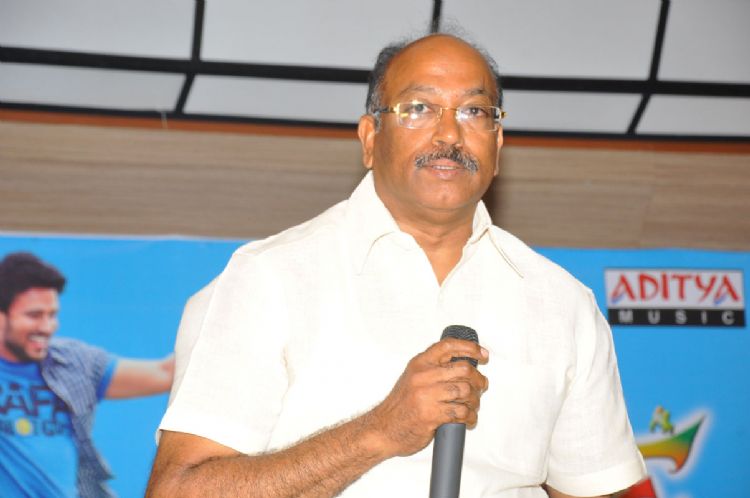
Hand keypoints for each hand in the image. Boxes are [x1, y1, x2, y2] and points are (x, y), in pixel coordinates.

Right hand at [367, 338, 488, 457]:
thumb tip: (463, 366)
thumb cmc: (400, 406)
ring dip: (475, 400)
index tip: (483, 354)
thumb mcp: (412, 378)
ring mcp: (427, 396)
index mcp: (419, 363)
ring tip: (473, 406)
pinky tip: (468, 419)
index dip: (470, 348)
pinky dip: (470, 417)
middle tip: (482, 386)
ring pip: (465, 391)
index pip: (448, 346)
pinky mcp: (431, 415)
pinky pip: (461, 412)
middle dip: (479, 379)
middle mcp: (423, 376)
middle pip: (464, 369)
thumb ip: (433, 369)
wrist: (383, 429)